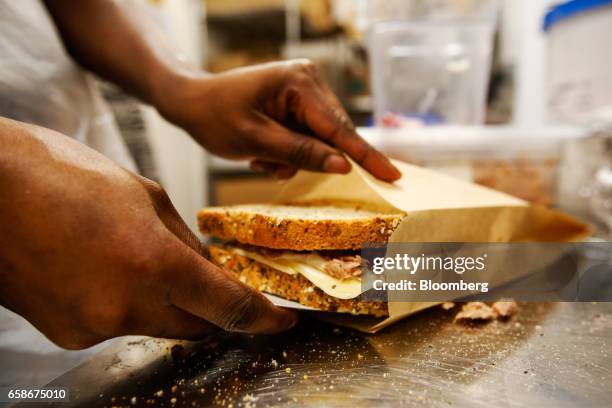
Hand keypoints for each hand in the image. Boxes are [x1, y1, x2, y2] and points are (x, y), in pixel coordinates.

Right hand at [0, 118, 295, 348]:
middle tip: (206, 278)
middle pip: (197, 326)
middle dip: (210, 306)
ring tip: (135, 258)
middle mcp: (125, 306)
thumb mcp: (142, 196)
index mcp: (153, 263)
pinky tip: (105, 269)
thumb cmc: (60, 175)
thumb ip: (183, 242)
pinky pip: (118, 325)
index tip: (280, 321)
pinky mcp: (67, 334)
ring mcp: (93, 326)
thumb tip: (208, 270)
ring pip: (157, 326)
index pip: (228, 307)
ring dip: (165, 303)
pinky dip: (126, 304)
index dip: (261, 319)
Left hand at [159, 59, 400, 180]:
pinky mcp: (299, 101)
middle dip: (305, 158)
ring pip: (319, 141)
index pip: (339, 129)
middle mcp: (309, 80)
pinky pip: (308, 137)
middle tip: (267, 161)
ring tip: (259, 155)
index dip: (366, 157)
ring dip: (292, 157)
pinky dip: (288, 151)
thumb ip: (301, 153)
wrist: (192, 101)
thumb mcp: (256, 141)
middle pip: (331, 136)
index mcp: (300, 83)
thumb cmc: (216, 117)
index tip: (393, 177)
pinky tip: (264, 149)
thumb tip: (343, 165)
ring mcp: (305, 89)